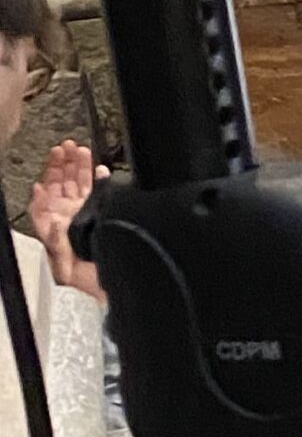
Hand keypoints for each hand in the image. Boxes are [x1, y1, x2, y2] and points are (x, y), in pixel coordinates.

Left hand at [28, 142, 101, 305]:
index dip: (46, 181)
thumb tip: (53, 220)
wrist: (120, 289)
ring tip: (80, 150)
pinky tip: (100, 169)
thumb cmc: (93, 285)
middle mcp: (73, 221)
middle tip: (65, 148)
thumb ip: (56, 244)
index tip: (49, 168)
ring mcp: (91, 217)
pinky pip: (103, 192)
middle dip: (63, 165)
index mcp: (57, 231)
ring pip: (82, 186)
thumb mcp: (66, 269)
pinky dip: (102, 179)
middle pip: (62, 187)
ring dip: (80, 167)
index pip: (45, 200)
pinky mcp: (109, 216)